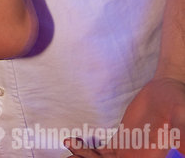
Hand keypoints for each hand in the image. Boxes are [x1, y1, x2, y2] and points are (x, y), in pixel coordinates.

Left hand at [65, 78, 184, 156]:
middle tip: (71, 156)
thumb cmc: (178, 101)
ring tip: (68, 148)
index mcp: (151, 157)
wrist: (167, 90)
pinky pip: (102, 153)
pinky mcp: (122, 142)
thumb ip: (183, 128)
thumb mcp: (181, 114)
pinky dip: (86, 150)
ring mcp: (129, 152)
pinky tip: (72, 142)